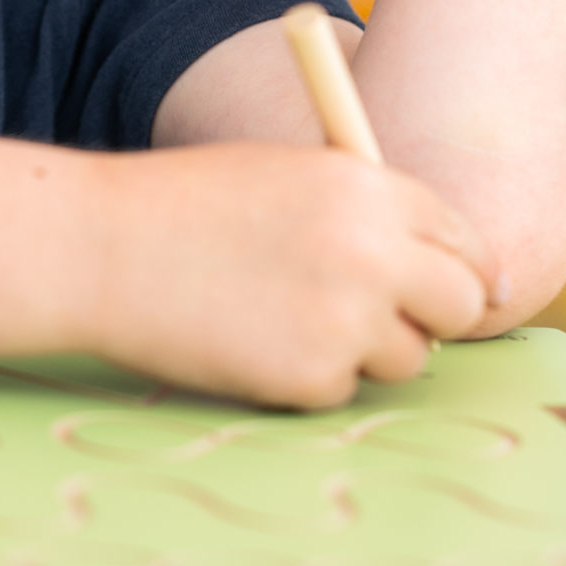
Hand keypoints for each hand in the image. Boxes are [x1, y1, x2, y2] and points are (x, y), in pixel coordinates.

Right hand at [84, 141, 491, 408]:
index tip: (443, 287)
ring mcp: (345, 318)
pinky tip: (252, 340)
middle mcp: (372, 250)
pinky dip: (307, 376)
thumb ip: (365, 213)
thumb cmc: (188, 206)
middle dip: (433, 315)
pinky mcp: (311, 376)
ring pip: (408, 356)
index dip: (455, 265)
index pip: (461, 236)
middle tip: (392, 319)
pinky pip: (343, 389)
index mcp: (366, 186)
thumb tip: (447, 268)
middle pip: (460, 303)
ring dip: (366, 350)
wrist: (104, 248)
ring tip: (288, 318)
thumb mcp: (287, 177)